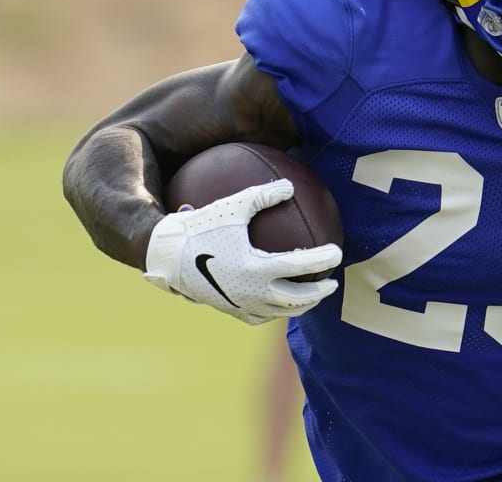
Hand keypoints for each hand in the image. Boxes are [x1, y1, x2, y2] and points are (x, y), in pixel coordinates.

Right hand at [144, 179, 341, 324]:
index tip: (337, 252)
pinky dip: (273, 311)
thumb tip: (289, 186)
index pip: (301, 267)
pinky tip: (276, 301)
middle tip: (332, 283)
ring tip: (310, 297)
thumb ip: (262, 195)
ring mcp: (240, 304)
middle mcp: (252, 292)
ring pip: (279, 312)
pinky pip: (258, 316)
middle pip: (296, 299)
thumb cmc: (198, 226)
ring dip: (299, 306)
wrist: (164, 256)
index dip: (323, 260)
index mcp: (257, 269)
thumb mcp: (232, 206)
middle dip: (318, 293)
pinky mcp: (228, 309)